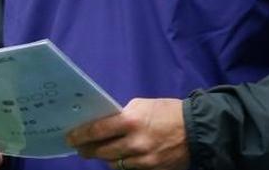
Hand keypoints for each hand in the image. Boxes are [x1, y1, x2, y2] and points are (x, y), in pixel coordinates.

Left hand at [66, 98, 188, 169]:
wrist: (198, 130)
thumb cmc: (168, 112)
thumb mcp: (142, 105)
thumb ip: (122, 114)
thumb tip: (104, 121)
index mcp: (130, 121)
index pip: (97, 131)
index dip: (80, 135)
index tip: (70, 137)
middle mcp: (135, 143)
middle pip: (101, 152)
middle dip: (88, 150)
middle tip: (80, 148)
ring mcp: (143, 160)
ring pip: (113, 164)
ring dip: (104, 158)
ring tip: (97, 152)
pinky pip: (128, 169)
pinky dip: (121, 163)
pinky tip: (118, 158)